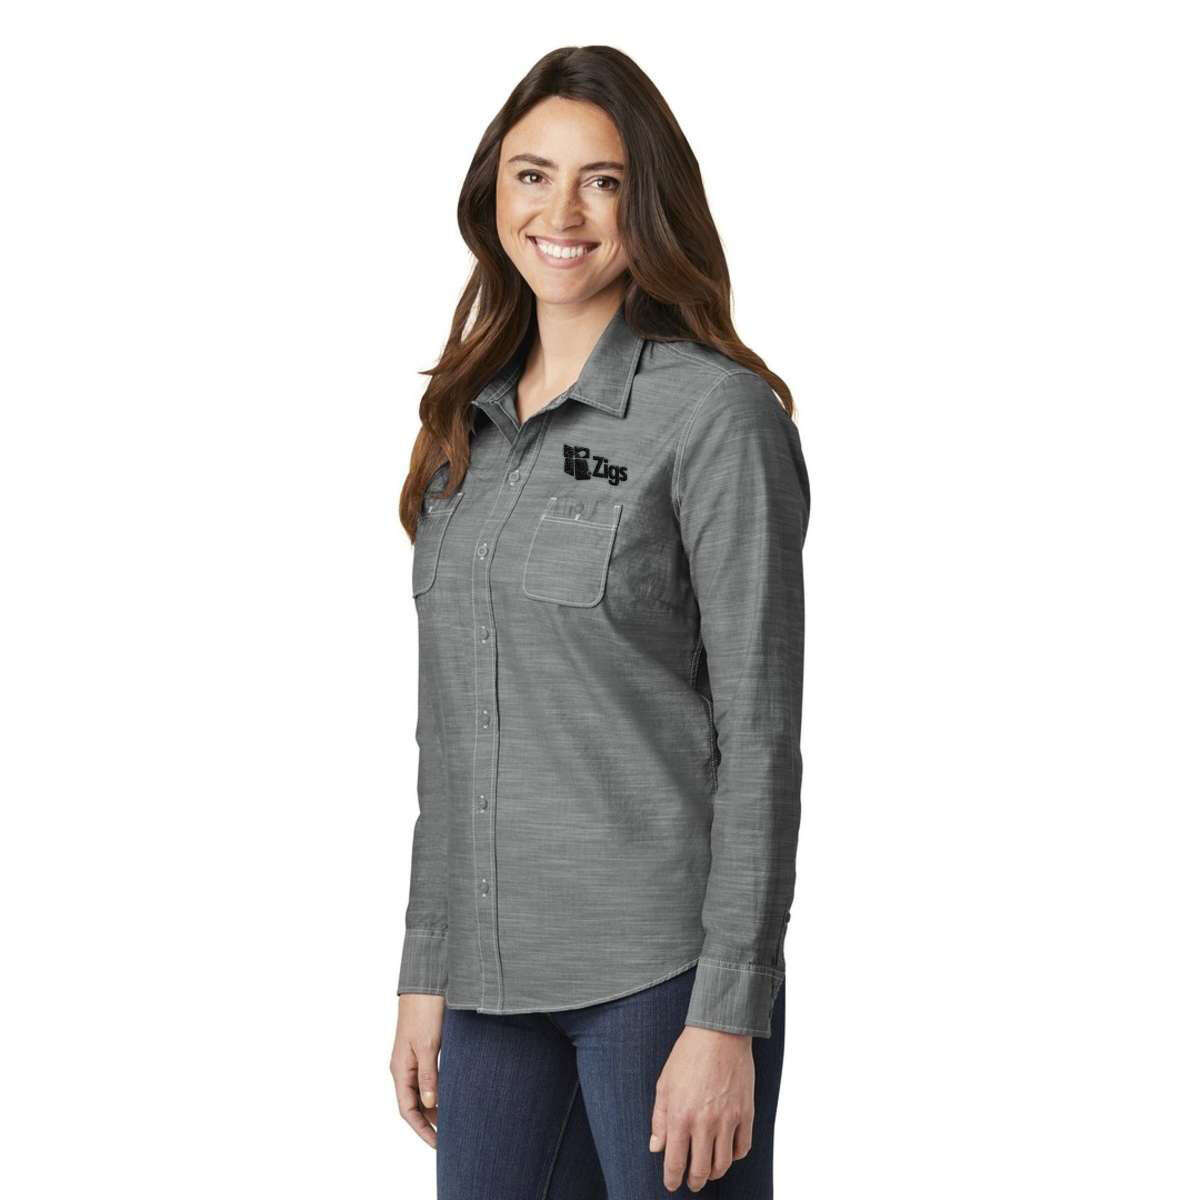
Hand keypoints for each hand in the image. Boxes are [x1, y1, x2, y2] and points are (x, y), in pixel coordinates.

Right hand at [390, 993, 445, 1147]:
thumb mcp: (428, 1045)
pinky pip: (428, 1078)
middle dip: (429, 1124)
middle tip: (450, 1139)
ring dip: (435, 1108)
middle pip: (414, 1105)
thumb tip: (431, 1105)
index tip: (438, 1145)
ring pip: (421, 1092)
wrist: (425, 983)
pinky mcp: (423, 1049)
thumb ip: (429, 1076)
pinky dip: (439, 1091)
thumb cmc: (424, 1011)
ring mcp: (413, 1058)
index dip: (422, 1130)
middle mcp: (404, 1067)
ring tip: (454, 1122)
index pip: (408, 1110)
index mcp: (400, 1069)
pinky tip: (452, 1095)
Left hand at [649, 1024, 754, 1191]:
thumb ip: (659, 1119)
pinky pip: (742, 1148)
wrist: (719, 1033)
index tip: (671, 1184)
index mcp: (680, 1115)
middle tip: (691, 1183)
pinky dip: (734, 1156)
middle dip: (694, 1182)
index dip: (672, 1179)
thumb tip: (656, 1148)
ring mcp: (728, 1119)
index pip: (675, 1162)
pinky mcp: (746, 1113)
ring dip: (714, 1173)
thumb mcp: (664, 1084)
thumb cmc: (688, 1056)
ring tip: (708, 1172)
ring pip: (723, 1164)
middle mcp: (704, 1122)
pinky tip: (726, 1153)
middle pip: (701, 1169)